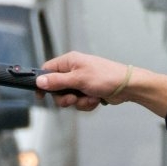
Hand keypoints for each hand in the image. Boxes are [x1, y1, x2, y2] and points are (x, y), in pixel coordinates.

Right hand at [37, 52, 166, 115]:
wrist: (127, 87)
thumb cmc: (105, 77)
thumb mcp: (78, 79)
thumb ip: (57, 81)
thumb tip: (39, 81)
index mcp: (69, 62)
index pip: (47, 70)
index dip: (42, 83)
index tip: (41, 96)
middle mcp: (73, 70)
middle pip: (56, 88)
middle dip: (65, 98)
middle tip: (74, 98)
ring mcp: (81, 82)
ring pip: (68, 98)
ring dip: (79, 102)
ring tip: (90, 97)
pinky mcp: (88, 91)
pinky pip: (79, 102)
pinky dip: (87, 103)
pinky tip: (96, 99)